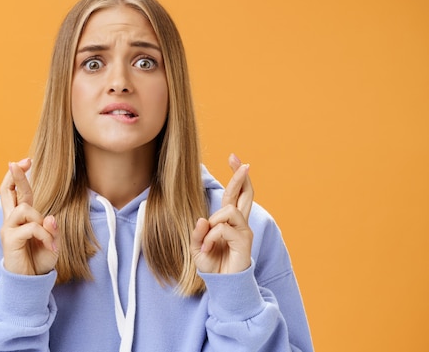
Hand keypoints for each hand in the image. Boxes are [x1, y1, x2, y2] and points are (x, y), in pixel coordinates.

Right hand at [0, 158, 59, 274]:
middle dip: (14, 175)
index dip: (20, 176)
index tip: (26, 160)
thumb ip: (51, 230)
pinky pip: (31, 228)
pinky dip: (45, 236)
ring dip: (41, 221)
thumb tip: (50, 218)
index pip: (18, 192)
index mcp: (22, 218)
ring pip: (25, 209)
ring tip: (49, 241)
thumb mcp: (51, 243)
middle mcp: (12, 221)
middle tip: (16, 162)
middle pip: (8, 191)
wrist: (30, 283)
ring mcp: (9, 229)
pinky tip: (50, 248)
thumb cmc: (39, 261)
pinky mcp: (10, 240)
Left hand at [190, 153, 253, 273]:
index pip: (234, 193)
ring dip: (213, 222)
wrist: (221, 286)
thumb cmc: (212, 265)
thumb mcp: (197, 247)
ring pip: (229, 210)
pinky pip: (223, 229)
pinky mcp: (245, 242)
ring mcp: (244, 232)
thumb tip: (202, 219)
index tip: (234, 157)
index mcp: (229, 221)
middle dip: (241, 176)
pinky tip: (207, 250)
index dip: (235, 175)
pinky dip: (211, 238)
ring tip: (206, 241)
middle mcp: (240, 223)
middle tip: (242, 162)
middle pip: (245, 193)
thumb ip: (198, 232)